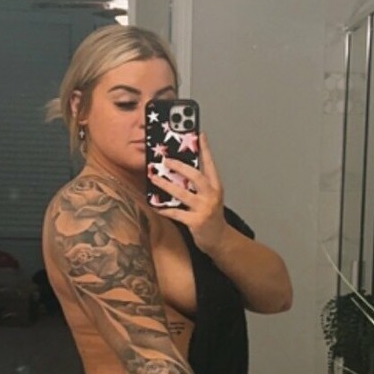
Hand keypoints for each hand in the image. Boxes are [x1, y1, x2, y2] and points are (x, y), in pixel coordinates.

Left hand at [148, 134, 226, 253]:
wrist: (219, 239)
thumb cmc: (211, 215)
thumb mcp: (209, 196)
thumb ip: (198, 184)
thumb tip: (179, 169)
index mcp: (216, 186)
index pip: (210, 164)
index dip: (205, 149)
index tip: (199, 134)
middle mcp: (212, 195)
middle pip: (196, 177)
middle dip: (180, 167)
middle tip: (165, 160)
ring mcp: (204, 209)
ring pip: (183, 194)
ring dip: (166, 185)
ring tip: (154, 178)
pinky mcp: (196, 222)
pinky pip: (176, 213)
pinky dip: (164, 209)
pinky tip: (154, 204)